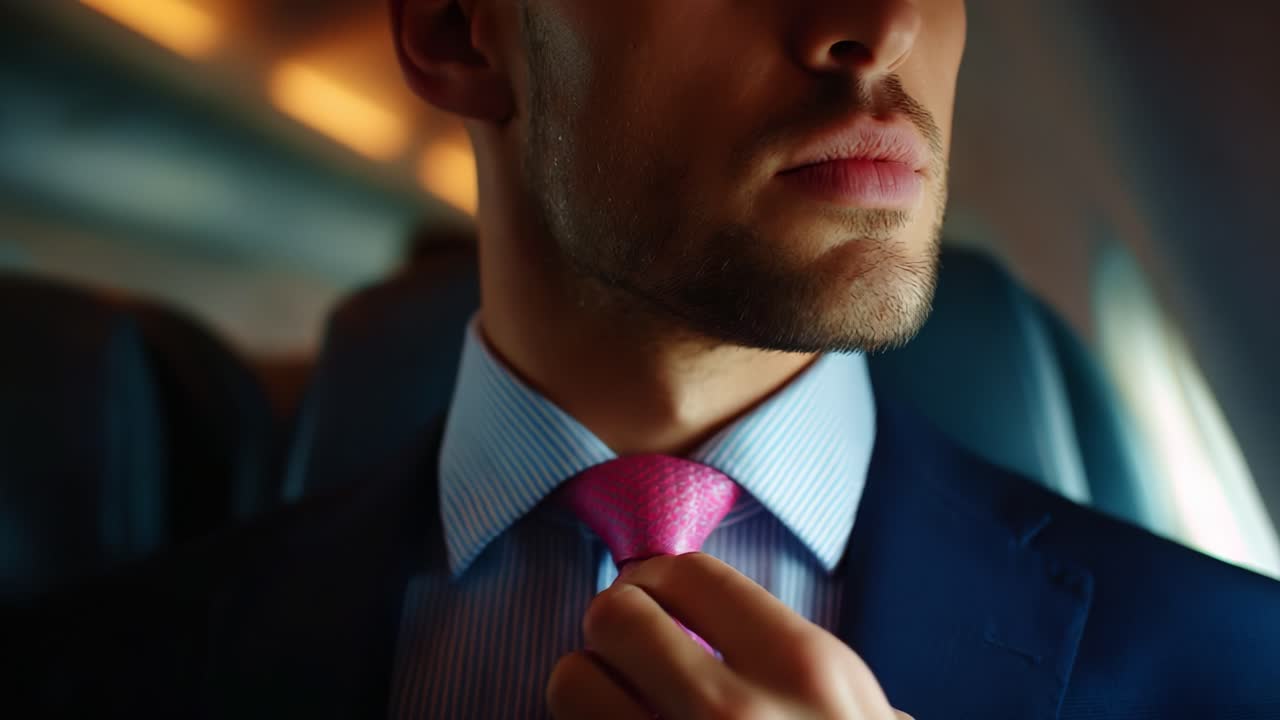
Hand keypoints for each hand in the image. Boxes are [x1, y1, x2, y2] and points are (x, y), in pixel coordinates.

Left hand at [547, 552, 912, 718]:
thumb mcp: (861, 719)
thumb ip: (804, 670)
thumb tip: (731, 624)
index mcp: (800, 669)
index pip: (687, 573)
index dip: (656, 580)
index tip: (653, 599)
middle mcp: (731, 712)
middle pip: (615, 616)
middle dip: (613, 629)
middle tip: (628, 652)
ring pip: (571, 682)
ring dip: (585, 688)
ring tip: (614, 706)